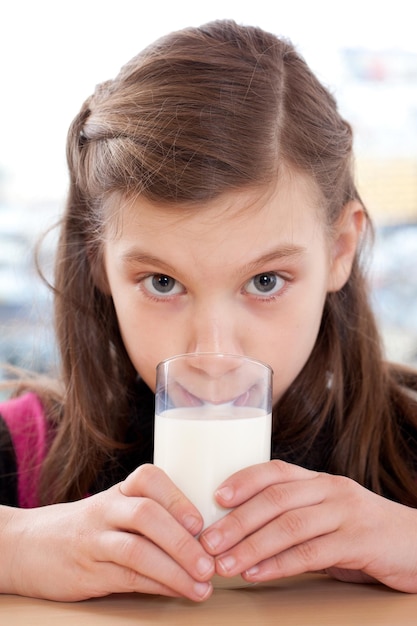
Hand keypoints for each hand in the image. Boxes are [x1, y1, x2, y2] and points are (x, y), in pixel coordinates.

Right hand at [0, 464, 214, 600]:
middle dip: (182, 540)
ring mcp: (94, 541)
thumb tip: (205, 537)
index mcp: (118, 492)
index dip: (177, 498)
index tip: (200, 522)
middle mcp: (105, 510)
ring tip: (202, 586)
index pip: (148, 478)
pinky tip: (178, 592)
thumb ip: (150, 517)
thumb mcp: (113, 510)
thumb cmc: (85, 528)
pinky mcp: (87, 573)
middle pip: (146, 515)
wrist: (26, 546)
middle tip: (210, 563)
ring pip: (137, 551)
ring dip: (174, 570)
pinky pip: (127, 578)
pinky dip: (158, 586)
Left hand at [199, 460, 416, 591]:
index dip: (243, 481)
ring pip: (290, 525)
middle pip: (276, 499)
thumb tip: (242, 534)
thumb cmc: (364, 534)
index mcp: (319, 481)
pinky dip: (279, 564)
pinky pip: (313, 553)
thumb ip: (294, 520)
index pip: (275, 470)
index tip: (214, 497)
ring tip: (224, 563)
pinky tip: (257, 575)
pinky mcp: (361, 541)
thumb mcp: (328, 518)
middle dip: (237, 520)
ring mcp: (347, 513)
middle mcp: (331, 489)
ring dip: (251, 545)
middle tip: (208, 542)